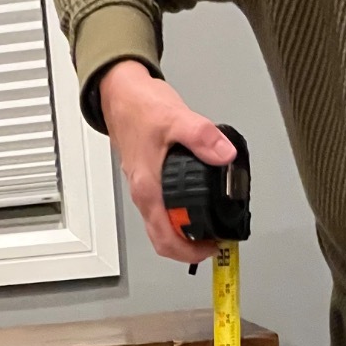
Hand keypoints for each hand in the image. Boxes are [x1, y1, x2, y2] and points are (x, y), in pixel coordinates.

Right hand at [98, 59, 234, 264]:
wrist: (120, 94)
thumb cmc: (140, 107)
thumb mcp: (176, 118)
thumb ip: (203, 137)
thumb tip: (225, 155)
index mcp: (149, 188)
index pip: (166, 238)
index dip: (192, 251)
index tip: (216, 245)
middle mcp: (143, 194)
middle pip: (163, 240)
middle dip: (190, 249)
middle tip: (215, 243)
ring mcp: (144, 189)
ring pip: (161, 227)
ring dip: (185, 234)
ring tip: (210, 227)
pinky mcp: (147, 180)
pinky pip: (161, 210)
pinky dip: (180, 216)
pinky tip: (197, 204)